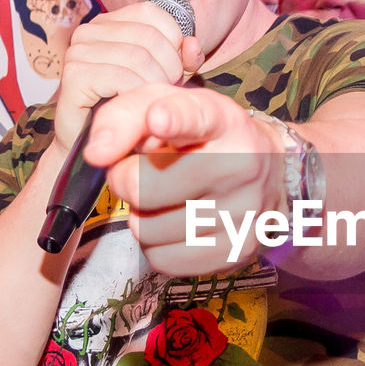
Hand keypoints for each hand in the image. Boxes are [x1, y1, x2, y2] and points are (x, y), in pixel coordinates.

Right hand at [54, 0, 204, 152]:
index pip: (152, 13)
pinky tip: (132, 106)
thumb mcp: (163, 79)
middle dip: (168, 68)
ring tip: (150, 101)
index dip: (173, 41)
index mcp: (109, 22)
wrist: (92, 145)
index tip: (173, 69)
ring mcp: (79, 51)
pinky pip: (123, 78)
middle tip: (163, 92)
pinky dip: (137, 94)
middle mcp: (90, 31)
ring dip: (155, 84)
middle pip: (150, 36)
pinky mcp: (74, 75)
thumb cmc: (125, 109)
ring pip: (139, 58)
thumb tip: (192, 43)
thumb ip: (182, 59)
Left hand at [84, 85, 282, 273]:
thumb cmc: (203, 137)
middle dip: (125, 182)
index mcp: (222, 120)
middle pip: (145, 188)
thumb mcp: (165, 105)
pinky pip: (162, 260)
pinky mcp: (236, 252)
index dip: (174, 118)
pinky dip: (156, 244)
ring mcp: (243, 214)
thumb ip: (123, 117)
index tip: (157, 118)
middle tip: (138, 173)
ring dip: (142, 215)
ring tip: (164, 198)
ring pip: (146, 230)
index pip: (198, 117)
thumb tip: (96, 154)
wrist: (268, 173)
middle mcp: (241, 165)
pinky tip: (174, 222)